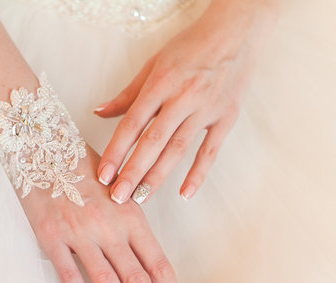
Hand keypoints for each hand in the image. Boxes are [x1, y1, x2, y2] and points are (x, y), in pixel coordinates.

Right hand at [19, 146, 189, 282]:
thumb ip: (132, 222)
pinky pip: (69, 277)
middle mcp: (108, 226)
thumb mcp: (118, 186)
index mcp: (129, 214)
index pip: (158, 265)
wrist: (41, 145)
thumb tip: (148, 260)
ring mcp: (78, 234)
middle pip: (138, 281)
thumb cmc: (82, 163)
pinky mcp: (51, 238)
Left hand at [94, 0, 277, 203]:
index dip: (116, 151)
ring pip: (178, 149)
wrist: (236, 32)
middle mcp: (182, 97)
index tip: (104, 175)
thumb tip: (99, 112)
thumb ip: (127, 94)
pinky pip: (210, 150)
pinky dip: (198, 173)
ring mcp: (206, 109)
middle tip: (118, 197)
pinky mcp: (226, 117)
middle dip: (133, 172)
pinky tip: (184, 193)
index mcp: (160, 84)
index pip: (132, 124)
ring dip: (157, 176)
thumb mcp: (153, 64)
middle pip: (153, 142)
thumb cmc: (190, 47)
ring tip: (140, 198)